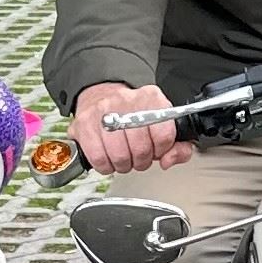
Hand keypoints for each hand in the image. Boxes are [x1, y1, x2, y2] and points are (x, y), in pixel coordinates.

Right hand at [73, 81, 193, 175]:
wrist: (100, 97)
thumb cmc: (132, 115)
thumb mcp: (160, 124)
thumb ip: (177, 146)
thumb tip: (168, 160)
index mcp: (151, 98)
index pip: (164, 134)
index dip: (161, 150)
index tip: (156, 150)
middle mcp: (127, 101)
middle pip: (141, 148)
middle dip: (141, 160)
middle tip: (138, 156)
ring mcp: (103, 111)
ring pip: (120, 156)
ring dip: (123, 164)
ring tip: (123, 157)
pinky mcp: (84, 124)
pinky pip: (99, 158)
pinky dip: (105, 166)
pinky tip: (108, 158)